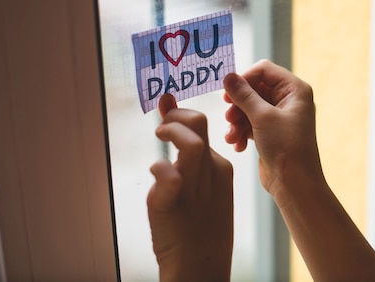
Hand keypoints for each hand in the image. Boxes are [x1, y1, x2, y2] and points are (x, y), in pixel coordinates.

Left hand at [147, 94, 232, 281]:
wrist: (201, 266)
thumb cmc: (198, 225)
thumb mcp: (200, 186)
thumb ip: (186, 154)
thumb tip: (170, 120)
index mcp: (220, 167)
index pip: (202, 126)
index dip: (180, 114)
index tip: (165, 110)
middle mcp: (209, 173)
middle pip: (198, 124)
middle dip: (177, 115)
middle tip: (161, 124)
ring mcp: (193, 188)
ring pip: (189, 144)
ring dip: (170, 132)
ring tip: (157, 136)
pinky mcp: (171, 204)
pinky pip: (168, 176)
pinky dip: (159, 168)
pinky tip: (155, 175)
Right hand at [223, 60, 322, 205]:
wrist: (295, 184)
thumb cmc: (286, 148)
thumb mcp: (262, 117)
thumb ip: (243, 95)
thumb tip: (228, 76)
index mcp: (294, 89)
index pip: (264, 70)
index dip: (244, 79)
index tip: (228, 93)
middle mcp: (289, 100)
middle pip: (254, 89)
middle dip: (238, 104)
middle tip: (229, 117)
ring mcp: (280, 116)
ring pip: (249, 107)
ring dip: (237, 121)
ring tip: (232, 136)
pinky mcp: (271, 132)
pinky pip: (250, 123)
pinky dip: (241, 132)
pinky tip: (237, 145)